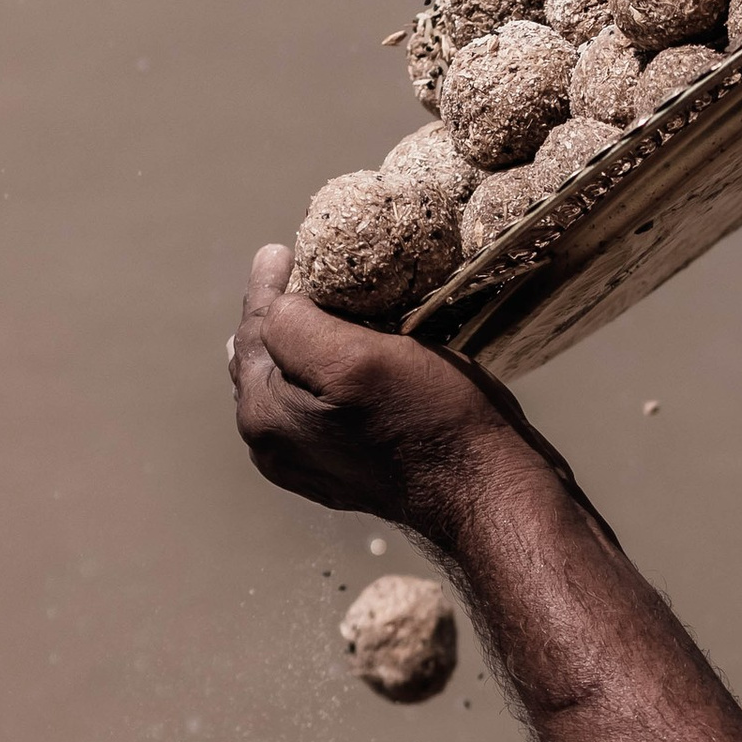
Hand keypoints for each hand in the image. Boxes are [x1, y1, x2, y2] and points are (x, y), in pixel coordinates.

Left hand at [229, 246, 518, 536]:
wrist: (486, 491)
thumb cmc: (432, 418)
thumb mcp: (359, 359)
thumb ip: (295, 326)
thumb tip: (276, 299)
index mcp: (264, 415)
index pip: (255, 327)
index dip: (273, 283)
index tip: (286, 249)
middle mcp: (272, 444)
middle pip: (268, 356)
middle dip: (284, 314)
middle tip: (305, 274)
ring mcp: (306, 461)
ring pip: (293, 380)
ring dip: (304, 343)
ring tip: (323, 309)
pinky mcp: (341, 466)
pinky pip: (318, 405)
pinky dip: (325, 374)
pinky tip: (348, 359)